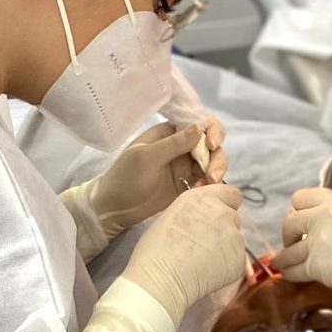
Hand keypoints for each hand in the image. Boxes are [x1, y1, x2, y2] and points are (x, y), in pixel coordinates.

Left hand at [89, 117, 227, 238]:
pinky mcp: (187, 184)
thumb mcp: (147, 158)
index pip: (198, 122)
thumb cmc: (125, 178)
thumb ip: (174, 143)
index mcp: (169, 133)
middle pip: (210, 143)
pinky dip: (209, 185)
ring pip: (212, 162)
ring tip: (209, 183)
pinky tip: (202, 192)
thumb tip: (200, 126)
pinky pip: (206, 180)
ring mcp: (185, 166)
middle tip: (212, 174)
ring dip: (216, 170)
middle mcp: (180, 146)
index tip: (211, 145)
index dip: (211, 130)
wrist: (114, 209)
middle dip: (217, 156)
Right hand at [122, 184, 245, 323]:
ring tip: (202, 260)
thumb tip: (206, 217)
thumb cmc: (156, 250)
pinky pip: (236, 259)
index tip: (216, 214)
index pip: (231, 193)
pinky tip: (206, 271)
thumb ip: (197, 210)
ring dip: (225, 245)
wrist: (161, 280)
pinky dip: (226, 264)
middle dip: (223, 226)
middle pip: (233, 216)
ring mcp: (234, 237)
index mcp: (204, 198)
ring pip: (235, 238)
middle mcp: (223, 213)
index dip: (225, 203)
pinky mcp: (239, 260)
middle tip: (204, 242)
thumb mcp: (172, 214)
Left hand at [272, 188, 331, 314]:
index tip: (302, 223)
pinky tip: (290, 277)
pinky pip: (294, 270)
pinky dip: (290, 274)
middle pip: (290, 221)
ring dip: (285, 258)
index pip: (302, 197)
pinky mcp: (317, 264)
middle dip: (289, 234)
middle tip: (294, 245)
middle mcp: (325, 214)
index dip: (298, 211)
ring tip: (283, 264)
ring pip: (288, 249)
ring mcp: (319, 239)